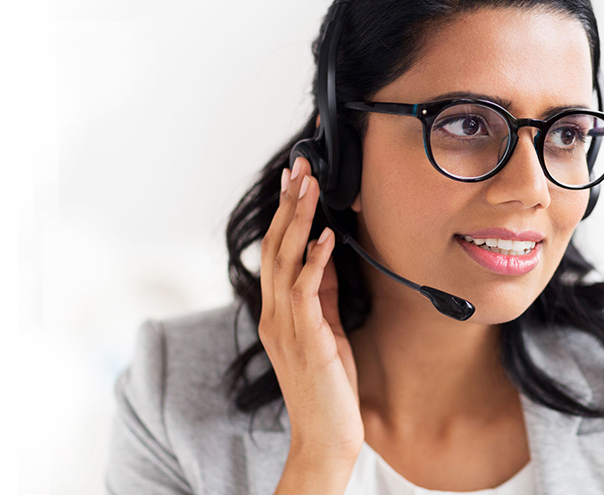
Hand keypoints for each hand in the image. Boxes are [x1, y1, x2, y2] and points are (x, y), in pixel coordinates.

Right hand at [258, 156, 362, 464]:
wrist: (326, 436)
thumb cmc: (329, 388)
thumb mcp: (327, 330)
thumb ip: (324, 294)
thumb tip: (328, 253)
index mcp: (277, 311)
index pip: (275, 251)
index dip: (285, 213)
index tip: (294, 179)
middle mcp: (275, 314)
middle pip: (275, 247)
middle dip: (288, 204)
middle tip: (300, 167)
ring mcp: (286, 326)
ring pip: (285, 260)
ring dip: (299, 220)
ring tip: (310, 186)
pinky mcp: (305, 338)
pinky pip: (306, 291)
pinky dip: (315, 260)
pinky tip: (326, 236)